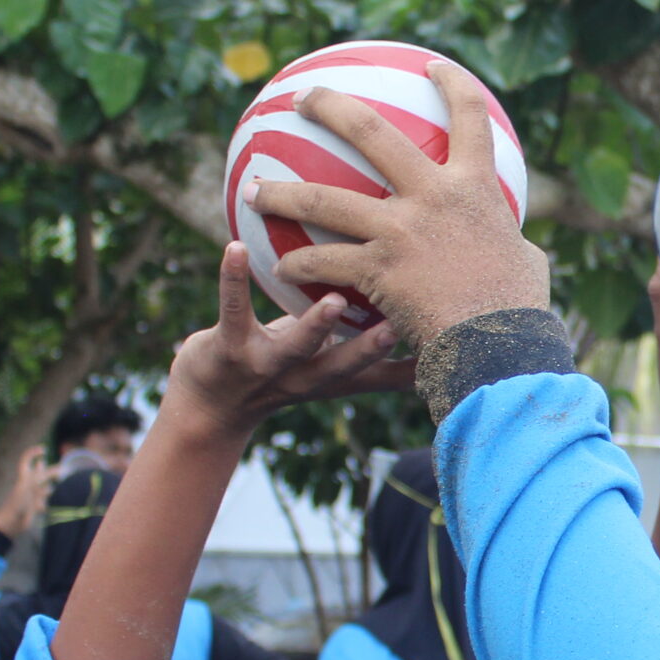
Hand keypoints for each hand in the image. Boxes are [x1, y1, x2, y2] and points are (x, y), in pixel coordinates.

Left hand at [0, 447, 53, 540]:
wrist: (12, 522)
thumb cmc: (16, 502)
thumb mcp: (26, 485)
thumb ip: (35, 474)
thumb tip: (41, 461)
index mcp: (25, 478)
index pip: (26, 460)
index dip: (33, 453)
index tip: (43, 450)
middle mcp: (29, 485)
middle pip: (42, 474)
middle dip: (52, 471)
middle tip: (64, 469)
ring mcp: (32, 496)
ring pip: (44, 488)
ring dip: (49, 487)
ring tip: (54, 485)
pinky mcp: (35, 506)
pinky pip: (44, 501)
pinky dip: (47, 501)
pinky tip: (50, 503)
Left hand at [161, 246, 416, 438]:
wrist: (208, 411)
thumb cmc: (279, 371)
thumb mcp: (332, 366)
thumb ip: (374, 349)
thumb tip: (422, 320)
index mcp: (336, 377)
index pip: (384, 375)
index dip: (415, 364)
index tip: (451, 346)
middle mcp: (307, 377)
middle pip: (344, 365)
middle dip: (371, 350)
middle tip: (399, 329)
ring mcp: (267, 366)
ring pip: (295, 346)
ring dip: (314, 326)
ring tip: (334, 302)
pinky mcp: (227, 349)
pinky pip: (232, 309)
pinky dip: (233, 279)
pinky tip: (235, 248)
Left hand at [248, 57, 547, 348]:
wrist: (501, 346)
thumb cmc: (521, 310)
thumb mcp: (527, 261)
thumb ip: (511, 241)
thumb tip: (516, 244)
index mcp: (475, 187)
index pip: (470, 117)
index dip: (451, 83)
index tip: (431, 66)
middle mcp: (433, 195)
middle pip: (373, 132)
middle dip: (331, 106)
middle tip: (304, 99)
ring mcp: (401, 229)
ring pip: (325, 198)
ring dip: (282, 192)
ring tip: (253, 190)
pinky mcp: (376, 268)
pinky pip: (324, 260)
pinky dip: (298, 265)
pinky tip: (280, 270)